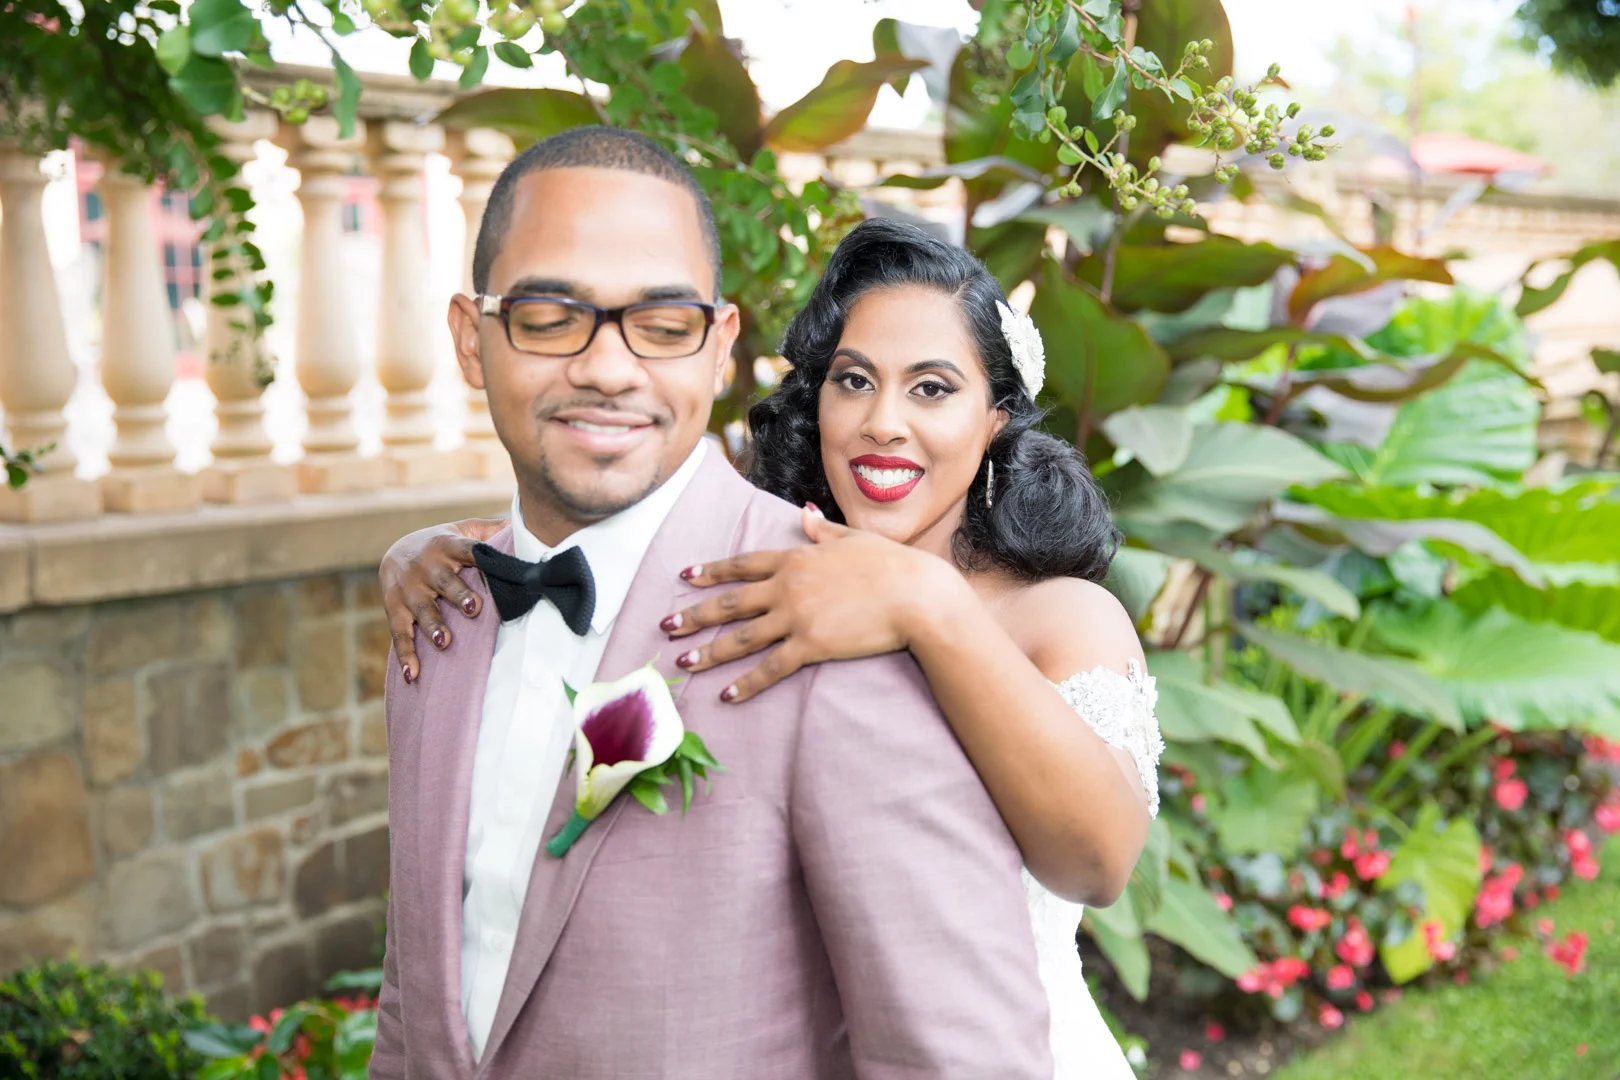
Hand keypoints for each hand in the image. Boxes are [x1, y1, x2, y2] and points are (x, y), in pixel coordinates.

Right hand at [381, 518, 503, 681]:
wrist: (395, 550)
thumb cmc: (442, 545)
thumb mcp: (464, 531)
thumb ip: (491, 530)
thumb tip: (525, 524)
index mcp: (447, 546)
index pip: (465, 549)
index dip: (477, 555)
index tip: (491, 564)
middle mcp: (426, 567)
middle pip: (443, 581)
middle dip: (457, 594)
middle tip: (473, 608)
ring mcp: (408, 590)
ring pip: (421, 609)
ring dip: (432, 625)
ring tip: (444, 642)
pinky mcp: (394, 609)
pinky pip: (399, 634)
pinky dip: (405, 655)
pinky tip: (412, 674)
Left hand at [661, 505, 946, 702]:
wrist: (916, 594)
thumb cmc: (892, 565)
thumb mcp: (854, 539)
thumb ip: (823, 531)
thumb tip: (805, 513)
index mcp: (796, 557)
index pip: (743, 564)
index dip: (712, 571)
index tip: (686, 576)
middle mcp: (787, 586)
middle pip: (730, 602)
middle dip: (694, 614)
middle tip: (665, 625)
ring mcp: (796, 616)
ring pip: (740, 637)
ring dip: (708, 651)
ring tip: (682, 663)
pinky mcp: (810, 645)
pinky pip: (770, 668)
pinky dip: (746, 684)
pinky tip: (726, 696)